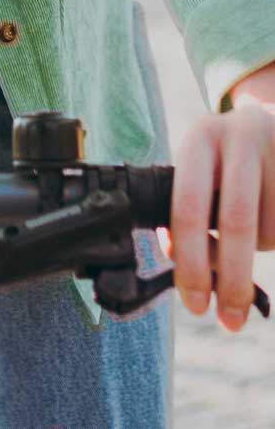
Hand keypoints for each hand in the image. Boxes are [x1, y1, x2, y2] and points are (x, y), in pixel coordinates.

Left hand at [161, 62, 274, 330]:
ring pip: (269, 234)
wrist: (271, 122)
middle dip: (232, 280)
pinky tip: (270, 218)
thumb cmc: (225, 159)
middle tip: (229, 320)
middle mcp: (238, 136)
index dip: (190, 262)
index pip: (188, 208)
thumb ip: (187, 209)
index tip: (194, 304)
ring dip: (258, 251)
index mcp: (199, 138)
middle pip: (237, 224)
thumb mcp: (200, 171)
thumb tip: (177, 257)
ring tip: (253, 226)